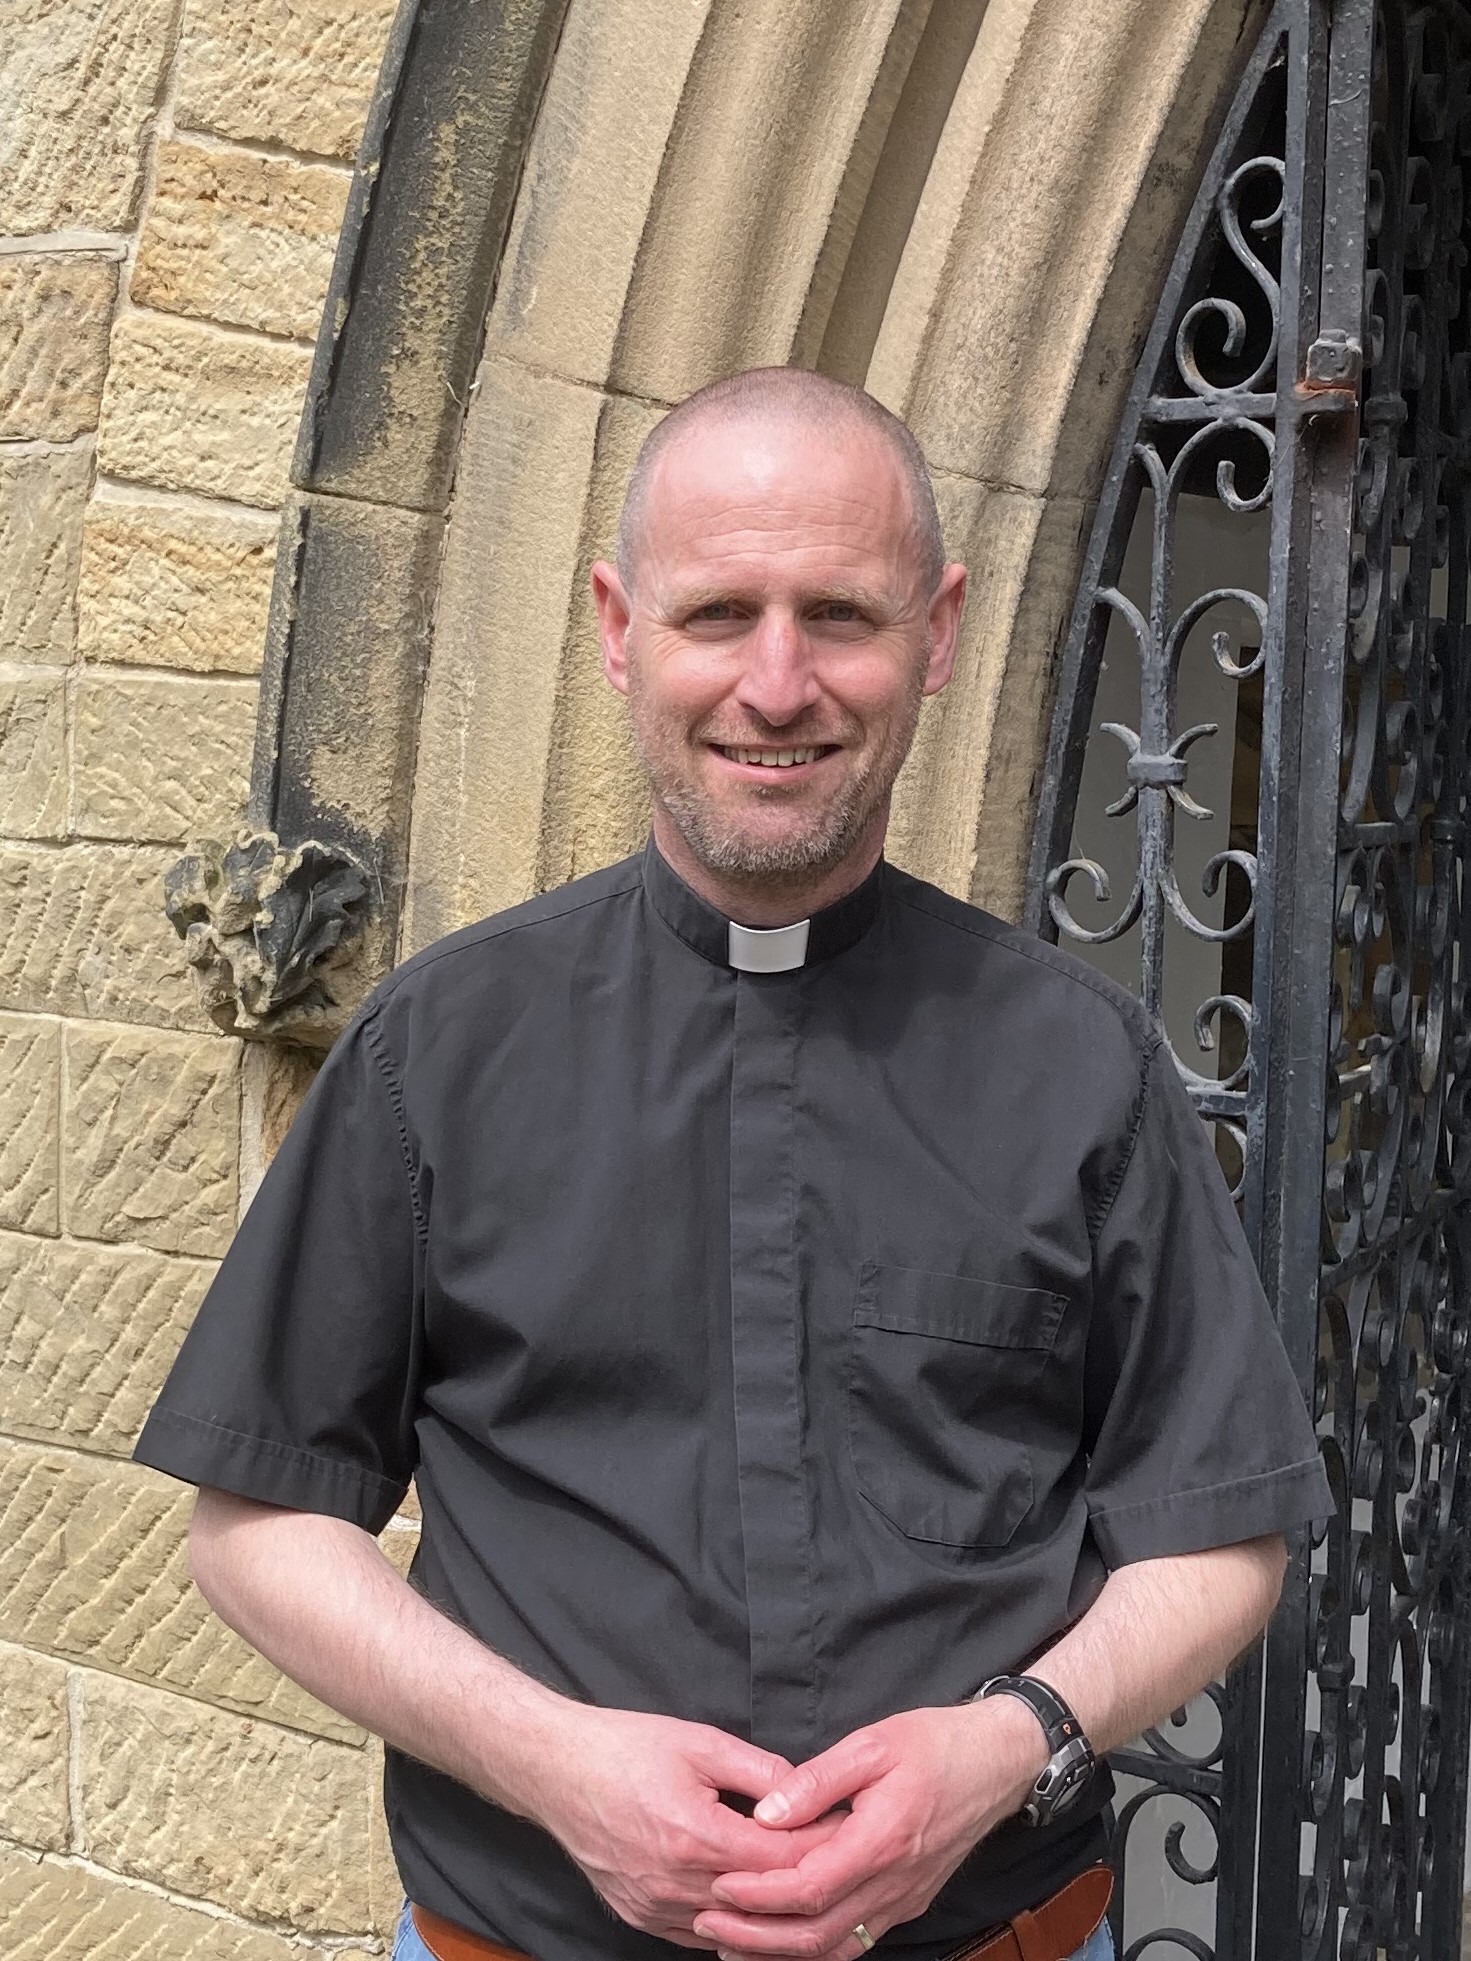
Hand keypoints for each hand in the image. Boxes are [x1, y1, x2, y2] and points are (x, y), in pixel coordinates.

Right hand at [519, 1706, 845, 1947]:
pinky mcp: (641, 1916)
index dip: (821, 1848)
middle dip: (805, 1882)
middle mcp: (677, 1885)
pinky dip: (732, 1926)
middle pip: (763, 1902)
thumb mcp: (700, 1742)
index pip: (781, 1862)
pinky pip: (698, 1935)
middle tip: (842, 1862)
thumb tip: (804, 1792)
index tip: (850, 1833)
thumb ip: (759, 1769)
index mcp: (697, 1837)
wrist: (557, 1769)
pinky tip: (757, 1908)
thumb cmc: (626, 1748)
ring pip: (733, 1930)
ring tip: (807, 1886)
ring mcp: (656, 1908)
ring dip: (772, 1912)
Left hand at [692, 1701, 1047, 1960]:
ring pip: (836, 1948)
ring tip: (733, 1941)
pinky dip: (816, 1948)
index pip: (809, 1888)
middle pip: (817, 1934)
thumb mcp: (872, 1744)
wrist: (998, 1763)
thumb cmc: (934, 1744)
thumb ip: (816, 1780)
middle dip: (757, 1934)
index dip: (760, 1894)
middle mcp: (894, 1883)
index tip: (719, 1885)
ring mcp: (904, 1899)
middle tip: (709, 1921)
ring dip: (781, 1951)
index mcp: (882, 1841)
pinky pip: (857, 1940)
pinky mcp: (909, 1902)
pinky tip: (785, 1939)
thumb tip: (765, 1813)